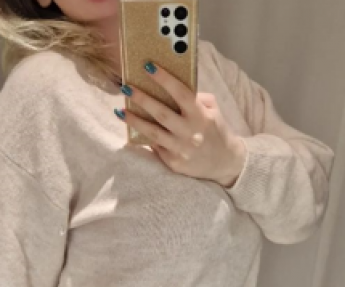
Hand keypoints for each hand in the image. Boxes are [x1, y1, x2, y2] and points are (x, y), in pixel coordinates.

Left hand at [117, 62, 246, 187]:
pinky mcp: (173, 162)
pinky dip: (143, 137)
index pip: (181, 93)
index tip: (148, 66)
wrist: (224, 162)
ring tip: (119, 111)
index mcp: (200, 115)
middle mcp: (190, 132)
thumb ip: (196, 99)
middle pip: (161, 113)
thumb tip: (172, 89)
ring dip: (134, 121)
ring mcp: (181, 149)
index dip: (164, 79)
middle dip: (142, 99)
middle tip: (126, 88)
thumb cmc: (216, 131)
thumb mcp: (212, 111)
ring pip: (153, 133)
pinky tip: (132, 128)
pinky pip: (155, 147)